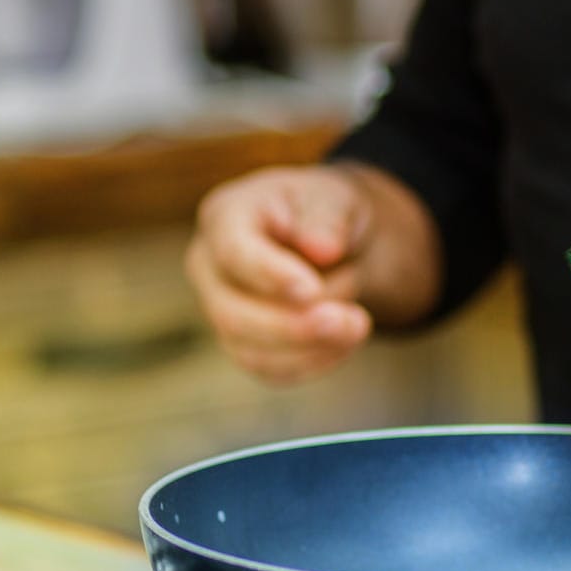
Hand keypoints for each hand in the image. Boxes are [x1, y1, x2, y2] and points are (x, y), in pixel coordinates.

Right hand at [187, 166, 379, 384]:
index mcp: (225, 217)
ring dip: (311, 348)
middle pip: (232, 314)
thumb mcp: (336, 199)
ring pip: (251, 351)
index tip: (312, 290)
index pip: (233, 252)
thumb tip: (321, 249)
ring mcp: (221, 311)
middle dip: (294, 325)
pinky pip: (272, 370)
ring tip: (360, 324)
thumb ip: (327, 218)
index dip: (270, 275)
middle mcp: (210, 268)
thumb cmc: (327, 214)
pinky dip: (313, 362)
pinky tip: (346, 342)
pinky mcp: (244, 345)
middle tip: (354, 320)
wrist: (336, 244)